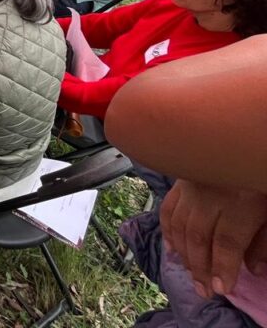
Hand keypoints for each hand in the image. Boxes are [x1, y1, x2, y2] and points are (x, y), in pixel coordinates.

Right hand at [161, 179, 266, 296]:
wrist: (241, 134)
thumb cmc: (259, 172)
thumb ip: (264, 239)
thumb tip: (253, 268)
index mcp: (240, 200)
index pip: (226, 242)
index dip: (222, 267)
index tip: (222, 288)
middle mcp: (210, 193)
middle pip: (198, 236)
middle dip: (200, 267)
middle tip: (203, 290)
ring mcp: (191, 185)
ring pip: (179, 224)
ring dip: (183, 253)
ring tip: (190, 274)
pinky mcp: (181, 179)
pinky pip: (168, 207)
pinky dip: (167, 230)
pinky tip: (172, 248)